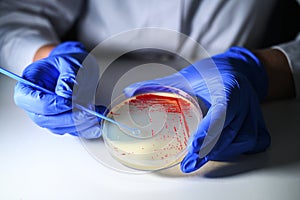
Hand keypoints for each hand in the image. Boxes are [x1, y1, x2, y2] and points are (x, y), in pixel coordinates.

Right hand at [14, 42, 103, 137]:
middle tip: (89, 112)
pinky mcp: (60, 122)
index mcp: (29, 85)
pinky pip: (70, 130)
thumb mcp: (70, 63)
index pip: (34, 101)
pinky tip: (97, 122)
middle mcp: (34, 103)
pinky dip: (85, 128)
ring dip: (80, 124)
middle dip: (69, 118)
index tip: (70, 103)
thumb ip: (68, 78)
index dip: (52, 105)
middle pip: (45, 119)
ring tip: (97, 114)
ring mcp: (46, 115)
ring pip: (59, 128)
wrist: (74, 69)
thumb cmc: (68, 64)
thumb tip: (66, 95)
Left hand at [124, 47, 270, 172]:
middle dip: (209, 150)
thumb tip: (129, 92)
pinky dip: (238, 150)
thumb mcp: (184, 77)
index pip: (222, 111)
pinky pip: (254, 143)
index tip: (193, 148)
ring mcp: (254, 113)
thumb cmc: (210, 74)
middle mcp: (244, 100)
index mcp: (227, 86)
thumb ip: (157, 86)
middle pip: (229, 132)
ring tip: (202, 155)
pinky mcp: (259, 122)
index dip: (209, 130)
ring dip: (222, 151)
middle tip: (189, 162)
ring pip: (242, 141)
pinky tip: (222, 150)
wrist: (238, 69)